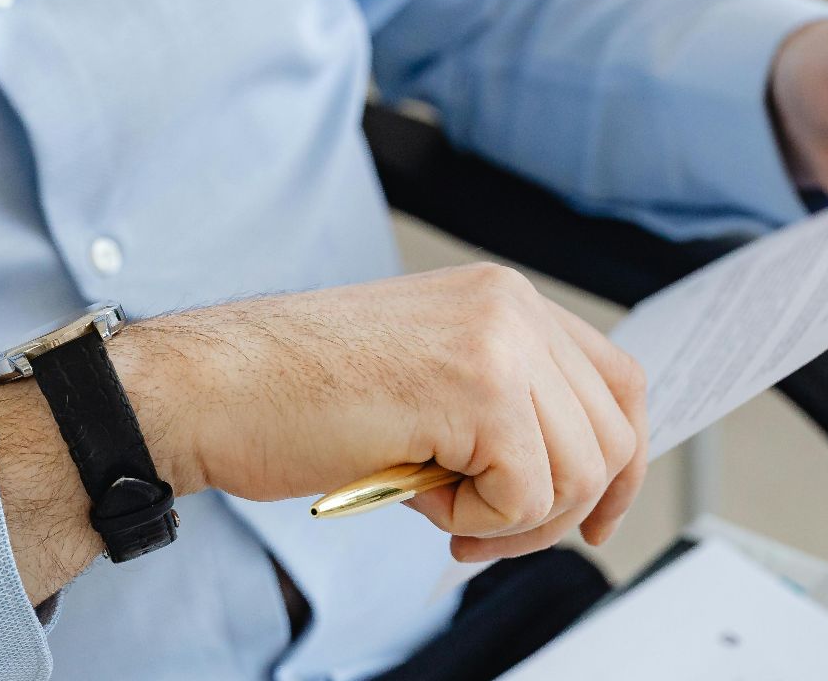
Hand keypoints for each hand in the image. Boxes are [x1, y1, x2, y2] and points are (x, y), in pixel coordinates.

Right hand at [0, 265, 646, 600]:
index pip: (617, 381)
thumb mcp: (424, 378)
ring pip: (579, 473)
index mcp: (502, 297)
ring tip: (437, 505)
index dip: (617, 461)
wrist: (209, 389)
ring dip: (510, 519)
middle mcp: (510, 306)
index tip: (593, 515)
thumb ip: (500, 401)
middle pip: (613, 435)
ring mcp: (499, 342)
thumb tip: (571, 471)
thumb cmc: (289, 393)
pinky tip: (417, 495)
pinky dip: (477, 522)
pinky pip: (529, 497)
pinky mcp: (480, 390)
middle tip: (483, 530)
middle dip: (559, 510)